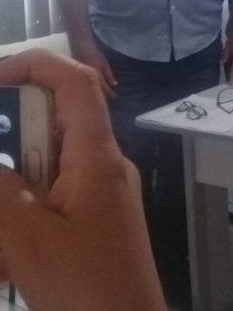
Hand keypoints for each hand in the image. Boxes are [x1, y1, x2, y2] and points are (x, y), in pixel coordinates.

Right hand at [0, 49, 164, 310]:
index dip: (34, 63)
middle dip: (7, 142)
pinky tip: (9, 259)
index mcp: (96, 156)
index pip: (74, 82)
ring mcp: (102, 192)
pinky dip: (20, 218)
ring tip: (7, 246)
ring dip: (10, 192)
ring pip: (44, 167)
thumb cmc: (85, 286)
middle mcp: (104, 164)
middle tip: (0, 199)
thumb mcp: (27, 238)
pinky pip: (51, 198)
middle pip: (50, 125)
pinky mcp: (95, 219)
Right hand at [70, 43, 115, 98]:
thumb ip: (109, 74)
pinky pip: (82, 87)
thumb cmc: (94, 54)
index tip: (115, 97)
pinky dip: (86, 91)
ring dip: (93, 95)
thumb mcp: (104, 62)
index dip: (110, 93)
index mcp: (96, 74)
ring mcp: (81, 78)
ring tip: (98, 101)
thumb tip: (115, 84)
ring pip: (89, 90)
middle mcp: (88, 77)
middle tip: (106, 103)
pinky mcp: (76, 77)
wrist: (79, 47)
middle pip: (96, 91)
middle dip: (102, 97)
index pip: (104, 87)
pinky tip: (88, 94)